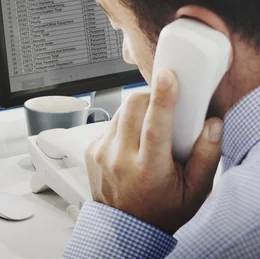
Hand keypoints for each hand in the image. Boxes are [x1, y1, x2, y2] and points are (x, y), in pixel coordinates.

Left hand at [85, 69, 223, 233]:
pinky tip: (132, 142)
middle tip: (162, 106)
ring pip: (120, 111)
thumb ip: (206, 157)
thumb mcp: (194, 191)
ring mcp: (102, 153)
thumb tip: (212, 125)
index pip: (154, 126)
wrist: (124, 227)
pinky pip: (110, 123)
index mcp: (149, 170)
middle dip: (149, 97)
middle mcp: (121, 159)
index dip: (162, 98)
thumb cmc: (161, 209)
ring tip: (148, 131)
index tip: (167, 77)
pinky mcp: (91, 149)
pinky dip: (124, 125)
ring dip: (136, 111)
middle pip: (132, 107)